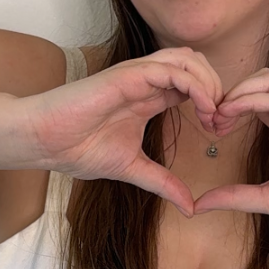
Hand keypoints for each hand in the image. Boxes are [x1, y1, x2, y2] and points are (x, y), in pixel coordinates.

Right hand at [18, 47, 222, 215]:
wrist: (46, 141)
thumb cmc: (78, 148)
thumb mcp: (133, 169)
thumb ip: (164, 183)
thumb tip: (191, 208)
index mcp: (150, 97)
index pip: (194, 84)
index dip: (213, 102)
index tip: (220, 131)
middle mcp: (147, 81)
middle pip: (198, 65)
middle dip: (218, 89)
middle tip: (222, 122)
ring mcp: (138, 75)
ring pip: (189, 59)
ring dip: (210, 83)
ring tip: (214, 114)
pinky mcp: (128, 75)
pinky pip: (172, 69)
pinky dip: (195, 84)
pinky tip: (202, 108)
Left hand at [192, 70, 268, 239]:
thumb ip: (236, 196)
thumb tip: (200, 204)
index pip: (258, 99)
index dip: (231, 106)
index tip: (210, 125)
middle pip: (262, 81)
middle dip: (232, 93)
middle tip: (211, 116)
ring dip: (241, 92)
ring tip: (220, 112)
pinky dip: (254, 101)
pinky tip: (234, 112)